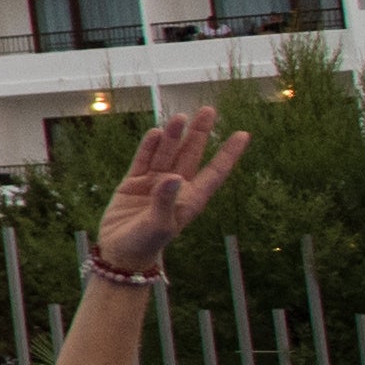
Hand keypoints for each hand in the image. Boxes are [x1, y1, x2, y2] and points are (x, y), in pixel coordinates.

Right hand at [79, 106, 250, 286]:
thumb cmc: (147, 244)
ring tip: (180, 117)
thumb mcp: (160, 226)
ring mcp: (154, 183)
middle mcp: (175, 187)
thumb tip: (173, 177)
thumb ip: (166, 201)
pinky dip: (148, 146)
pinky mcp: (133, 183)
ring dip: (173, 136)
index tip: (243, 134)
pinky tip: (156, 132)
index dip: (228, 153)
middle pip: (191, 155)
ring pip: (167, 153)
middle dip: (200, 134)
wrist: (121, 253)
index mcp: (191, 199)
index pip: (215, 171)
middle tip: (208, 111)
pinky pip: (143, 160)